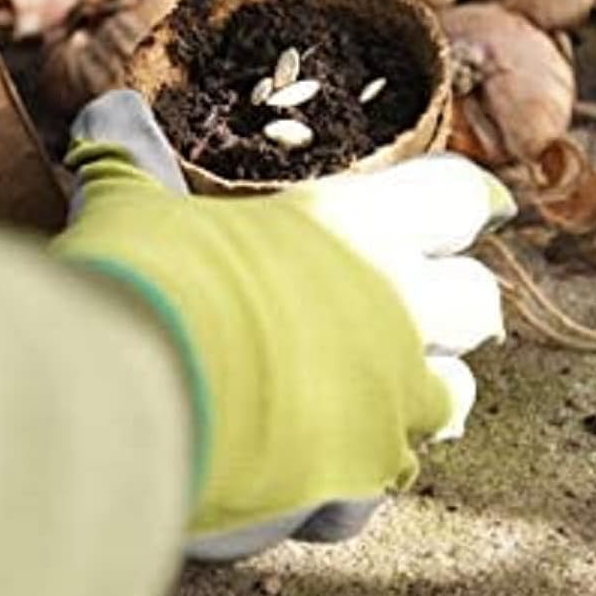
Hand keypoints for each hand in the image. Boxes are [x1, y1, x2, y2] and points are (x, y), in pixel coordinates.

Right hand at [58, 89, 512, 559]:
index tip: (484, 207)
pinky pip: (379, 486)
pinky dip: (352, 480)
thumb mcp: (134, 204)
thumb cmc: (147, 277)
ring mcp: (386, 404)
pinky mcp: (358, 485)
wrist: (129, 398)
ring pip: (450, 399)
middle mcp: (394, 311)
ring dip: (421, 393)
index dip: (468, 200)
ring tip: (376, 393)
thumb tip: (111, 110)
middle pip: (478, 303)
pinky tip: (310, 471)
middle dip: (459, 303)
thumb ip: (134, 160)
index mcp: (355, 227)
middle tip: (425, 303)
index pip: (452, 199)